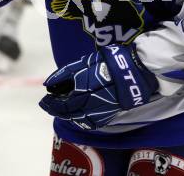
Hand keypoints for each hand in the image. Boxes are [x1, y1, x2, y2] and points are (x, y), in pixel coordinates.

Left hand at [39, 44, 157, 129]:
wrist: (139, 70)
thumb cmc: (113, 60)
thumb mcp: (90, 60)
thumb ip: (69, 72)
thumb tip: (50, 83)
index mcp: (86, 85)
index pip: (63, 100)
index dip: (52, 101)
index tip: (44, 98)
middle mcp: (92, 100)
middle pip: (69, 109)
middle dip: (56, 108)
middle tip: (46, 105)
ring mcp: (101, 109)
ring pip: (79, 118)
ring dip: (66, 115)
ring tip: (58, 110)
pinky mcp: (110, 113)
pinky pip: (91, 122)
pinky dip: (81, 120)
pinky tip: (76, 117)